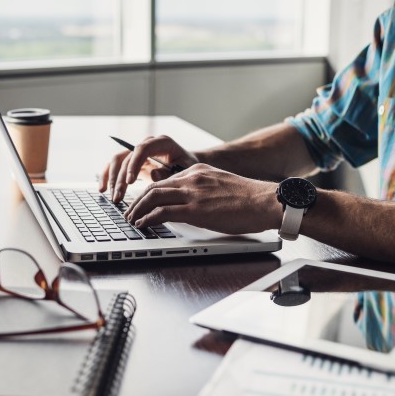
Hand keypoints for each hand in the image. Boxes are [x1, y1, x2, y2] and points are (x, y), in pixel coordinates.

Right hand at [98, 135, 198, 201]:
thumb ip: (170, 172)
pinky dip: (108, 176)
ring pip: (117, 161)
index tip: (130, 182)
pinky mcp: (131, 160)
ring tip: (114, 198)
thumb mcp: (185, 170)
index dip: (134, 165)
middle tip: (119, 197)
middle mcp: (146, 144)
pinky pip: (115, 166)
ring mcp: (137, 151)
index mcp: (161, 143)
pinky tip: (103, 189)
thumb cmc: (188, 166)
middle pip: (127, 157)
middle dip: (121, 179)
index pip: (142, 149)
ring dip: (113, 179)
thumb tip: (152, 174)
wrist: (187, 163)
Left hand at [124, 163, 280, 234]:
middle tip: (129, 212)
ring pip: (153, 197)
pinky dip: (148, 219)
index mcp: (198, 171)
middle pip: (154, 187)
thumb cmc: (249, 199)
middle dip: (137, 201)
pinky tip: (143, 225)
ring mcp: (192, 193)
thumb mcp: (221, 185)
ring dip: (138, 210)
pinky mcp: (195, 209)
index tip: (142, 201)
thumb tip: (195, 203)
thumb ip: (204, 190)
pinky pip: (163, 212)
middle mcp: (192, 179)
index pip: (165, 180)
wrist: (265, 201)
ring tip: (131, 220)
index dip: (149, 192)